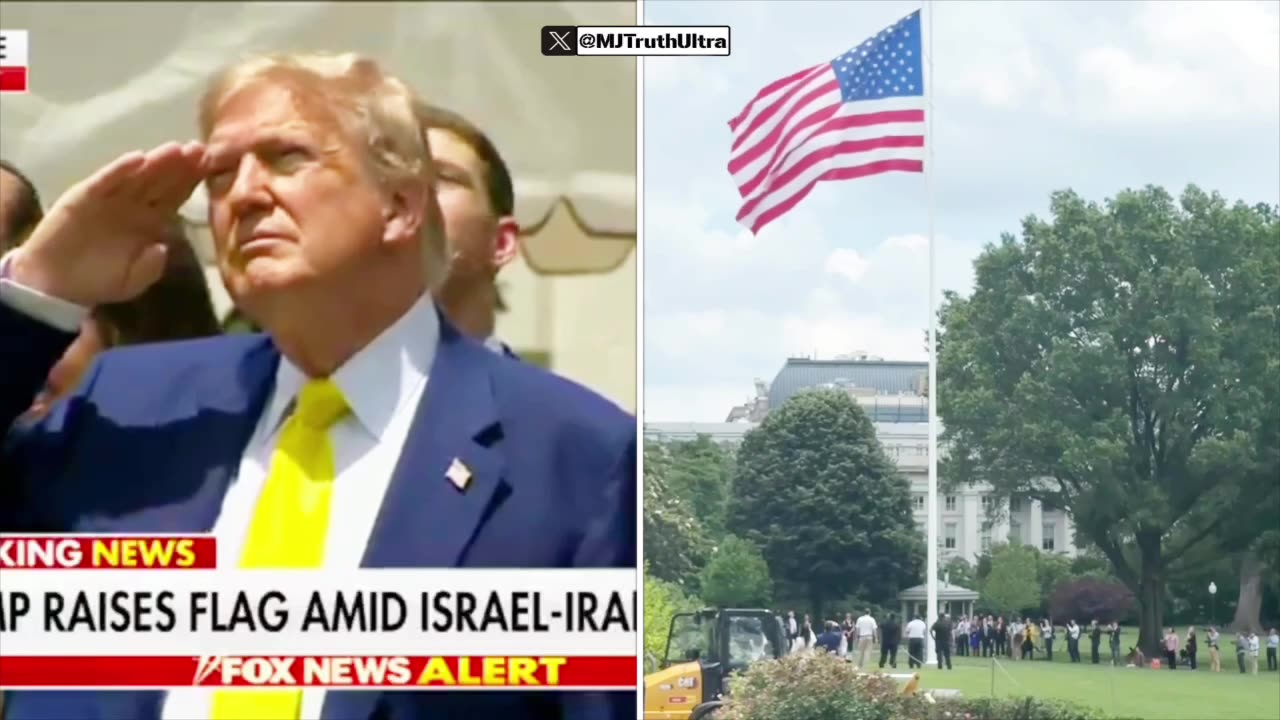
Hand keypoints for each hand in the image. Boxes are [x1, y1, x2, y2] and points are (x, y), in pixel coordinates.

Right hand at [9, 141, 205, 306]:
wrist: (56, 285)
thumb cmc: (97, 281)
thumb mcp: (132, 281)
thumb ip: (151, 268)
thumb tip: (163, 247)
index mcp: (150, 222)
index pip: (176, 197)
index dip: (191, 181)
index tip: (210, 166)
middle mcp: (133, 205)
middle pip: (161, 181)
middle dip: (181, 166)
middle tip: (200, 150)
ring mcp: (109, 198)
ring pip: (138, 176)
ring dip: (156, 162)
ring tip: (176, 149)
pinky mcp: (83, 196)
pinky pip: (105, 181)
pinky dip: (120, 170)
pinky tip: (138, 159)